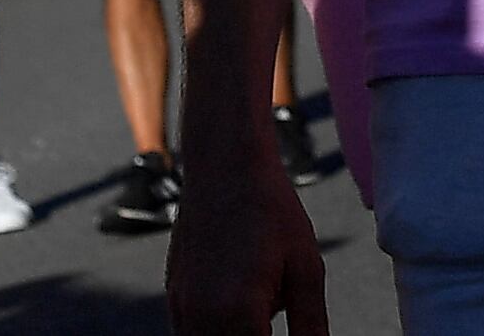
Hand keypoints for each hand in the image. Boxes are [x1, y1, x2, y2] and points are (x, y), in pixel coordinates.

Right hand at [167, 122, 329, 335]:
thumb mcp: (306, 268)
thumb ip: (310, 325)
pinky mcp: (173, 299)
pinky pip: (193, 333)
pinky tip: (243, 299)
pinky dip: (218, 329)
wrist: (224, 164)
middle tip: (277, 304)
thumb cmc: (271, 211)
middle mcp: (199, 321)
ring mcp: (180, 311)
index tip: (295, 327)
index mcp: (236, 316)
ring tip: (263, 300)